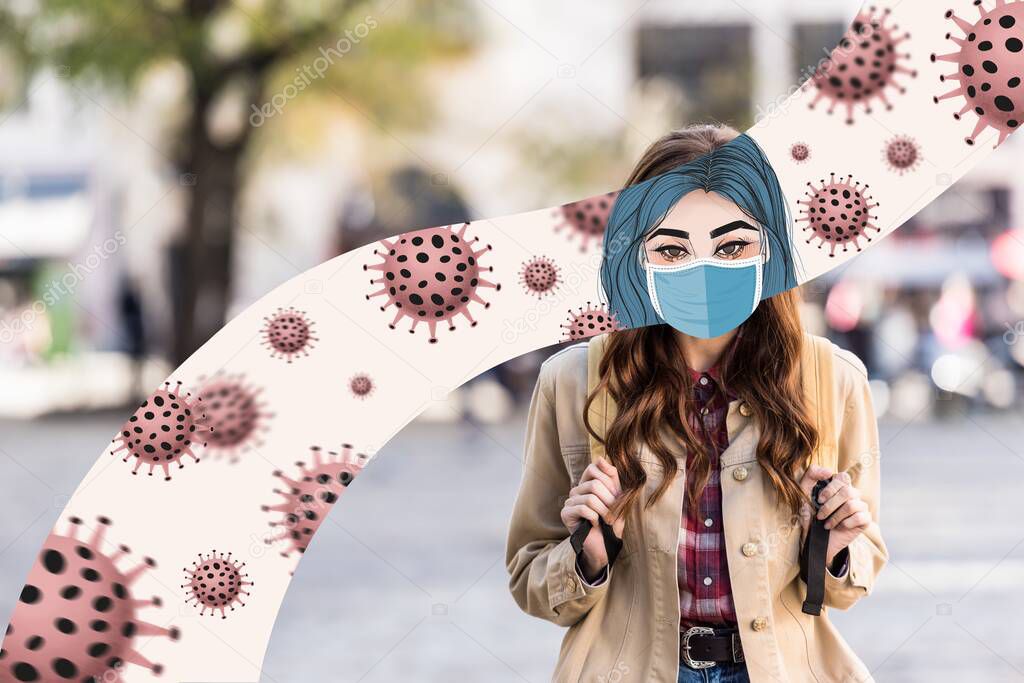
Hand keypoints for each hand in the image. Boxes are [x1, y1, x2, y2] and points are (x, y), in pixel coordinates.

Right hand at [560, 460, 623, 580]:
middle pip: (594, 484)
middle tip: (612, 513)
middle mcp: (576, 490)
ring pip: (590, 497)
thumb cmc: (611, 522)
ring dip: (604, 511)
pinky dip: (594, 518)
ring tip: (606, 521)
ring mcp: (569, 501)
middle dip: (609, 500)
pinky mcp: (566, 514)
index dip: (608, 481)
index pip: (593, 468)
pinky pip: (583, 508)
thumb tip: (600, 458)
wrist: (605, 546)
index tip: (616, 496)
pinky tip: (595, 524)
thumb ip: (611, 477)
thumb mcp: (617, 497)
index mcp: (587, 484)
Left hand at [798, 465, 870, 565]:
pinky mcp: (865, 521)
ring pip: (852, 505)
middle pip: (848, 492)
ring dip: (836, 516)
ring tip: (827, 524)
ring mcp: (860, 507)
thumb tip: (828, 471)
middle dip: (830, 506)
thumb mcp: (803, 494)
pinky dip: (846, 523)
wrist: (813, 540)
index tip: (819, 500)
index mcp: (839, 486)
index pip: (843, 477)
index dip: (831, 488)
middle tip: (820, 516)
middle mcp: (852, 494)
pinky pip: (860, 517)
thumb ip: (811, 476)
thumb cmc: (808, 516)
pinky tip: (839, 527)